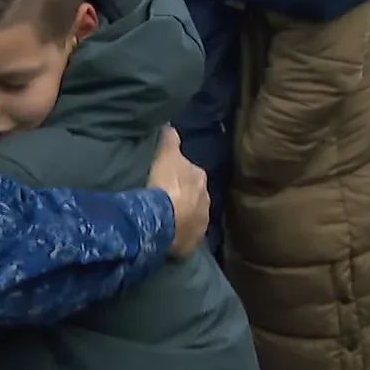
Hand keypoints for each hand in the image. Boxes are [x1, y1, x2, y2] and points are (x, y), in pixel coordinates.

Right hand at [147, 127, 208, 257]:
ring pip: (192, 217)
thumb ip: (170, 139)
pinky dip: (180, 236)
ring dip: (183, 217)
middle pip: (194, 196)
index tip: (167, 179)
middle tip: (166, 200)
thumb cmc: (163, 184)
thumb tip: (171, 126)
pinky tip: (168, 236)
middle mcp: (206, 200)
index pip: (191, 173)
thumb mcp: (165, 155)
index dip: (179, 176)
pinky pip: (186, 237)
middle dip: (184, 197)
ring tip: (166, 219)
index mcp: (199, 177)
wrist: (162, 220)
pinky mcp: (193, 243)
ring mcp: (202, 223)